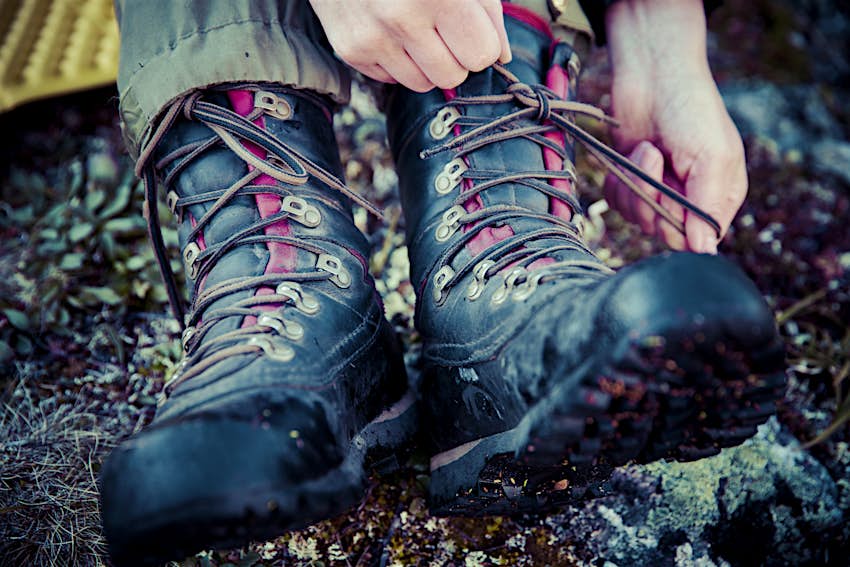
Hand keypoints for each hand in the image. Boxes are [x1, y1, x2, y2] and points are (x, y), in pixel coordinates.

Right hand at [309, 0, 511, 91]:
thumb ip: (487, 10)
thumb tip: (501, 56)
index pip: (481, 54)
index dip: (482, 43)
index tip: (470, 28)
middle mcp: (402, 19)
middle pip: (452, 77)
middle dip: (455, 58)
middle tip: (443, 30)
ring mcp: (372, 37)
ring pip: (422, 84)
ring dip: (427, 63)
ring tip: (417, 29)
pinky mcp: (350, 50)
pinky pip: (392, 80)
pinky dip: (398, 61)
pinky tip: (392, 31)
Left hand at [604, 0, 746, 253]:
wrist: (652, 73)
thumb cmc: (691, 108)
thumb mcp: (712, 157)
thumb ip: (707, 207)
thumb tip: (706, 254)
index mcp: (721, 196)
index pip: (698, 239)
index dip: (678, 223)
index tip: (671, 193)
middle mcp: (690, 199)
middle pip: (663, 233)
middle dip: (651, 198)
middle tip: (654, 158)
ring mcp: (659, 191)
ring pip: (637, 219)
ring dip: (634, 183)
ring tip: (645, 148)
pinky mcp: (631, 181)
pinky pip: (618, 203)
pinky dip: (619, 180)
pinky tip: (630, 154)